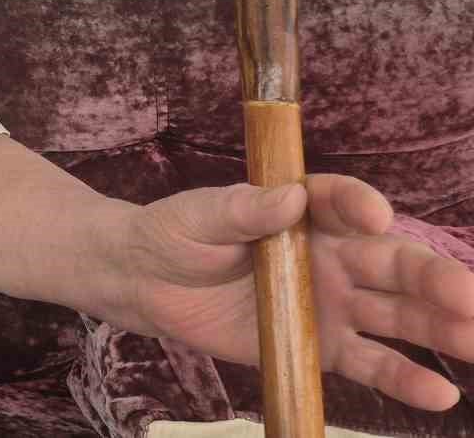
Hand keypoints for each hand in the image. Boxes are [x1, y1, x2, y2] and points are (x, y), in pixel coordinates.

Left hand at [121, 175, 473, 410]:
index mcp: (305, 211)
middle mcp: (333, 254)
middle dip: (435, 279)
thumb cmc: (174, 234)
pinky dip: (404, 379)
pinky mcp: (321, 345)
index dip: (359, 207)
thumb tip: (286, 196)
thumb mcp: (198, 216)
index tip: (373, 216)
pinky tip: (440, 392)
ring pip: (398, 316)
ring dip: (442, 330)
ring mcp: (332, 303)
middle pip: (393, 264)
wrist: (147, 283)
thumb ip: (242, 209)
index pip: (342, 202)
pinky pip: (370, 362)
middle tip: (470, 298)